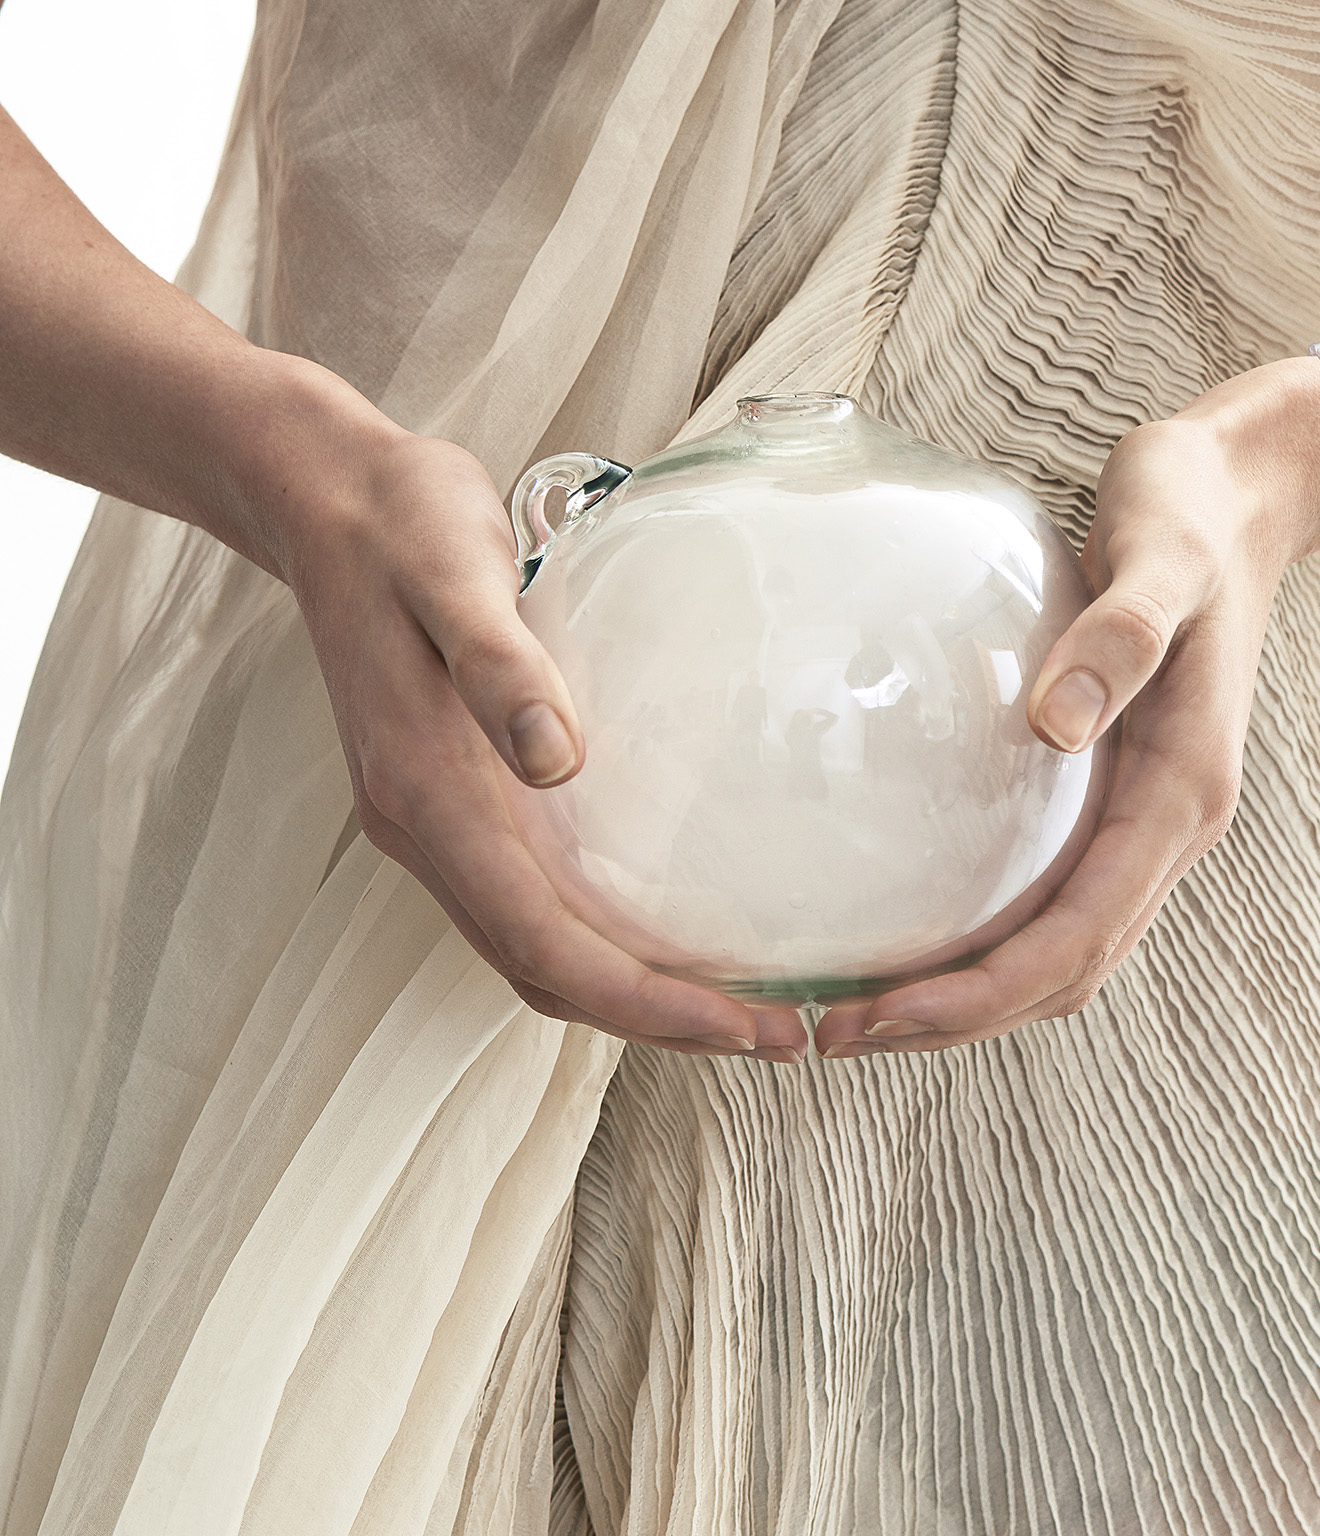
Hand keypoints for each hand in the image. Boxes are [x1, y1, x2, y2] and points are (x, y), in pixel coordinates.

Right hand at [253, 364, 807, 1059]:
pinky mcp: (450, 805)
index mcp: (426, 793)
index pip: (543, 941)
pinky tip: (666, 935)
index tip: (742, 1024)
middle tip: (776, 1036)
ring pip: (531, 954)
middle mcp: (422, 831)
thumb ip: (501, 663)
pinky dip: (599, 948)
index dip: (643, 999)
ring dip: (631, 996)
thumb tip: (557, 759)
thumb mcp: (456, 567)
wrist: (327, 499)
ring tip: (738, 1007)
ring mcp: (430, 826)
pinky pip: (526, 909)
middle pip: (543, 974)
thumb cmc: (403, 523)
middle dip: (657, 1021)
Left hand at [812, 358, 1319, 1058]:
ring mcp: (1141, 819)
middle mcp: (1168, 829)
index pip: (1079, 940)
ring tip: (860, 1007)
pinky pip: (1048, 901)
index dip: (983, 995)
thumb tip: (1054, 721)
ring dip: (967, 997)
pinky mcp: (1111, 798)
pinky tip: (908, 927)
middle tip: (842, 1033)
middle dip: (959, 1020)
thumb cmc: (1194, 516)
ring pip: (1060, 953)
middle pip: (1066, 975)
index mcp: (1183, 795)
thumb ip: (1118, 636)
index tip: (886, 1013)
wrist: (1243, 493)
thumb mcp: (1161, 556)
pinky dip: (982, 939)